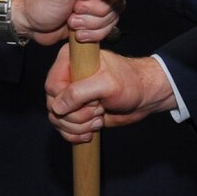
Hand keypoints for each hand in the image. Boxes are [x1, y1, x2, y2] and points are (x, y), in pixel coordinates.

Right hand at [44, 49, 179, 141]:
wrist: (144, 97)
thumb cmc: (130, 83)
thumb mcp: (107, 84)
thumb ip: (79, 92)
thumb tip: (56, 107)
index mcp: (69, 60)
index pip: (52, 86)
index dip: (68, 100)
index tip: (92, 101)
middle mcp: (66, 77)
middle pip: (53, 106)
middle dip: (76, 115)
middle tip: (98, 110)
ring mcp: (70, 96)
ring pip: (57, 119)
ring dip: (78, 126)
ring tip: (99, 119)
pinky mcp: (76, 111)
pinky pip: (63, 128)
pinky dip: (75, 134)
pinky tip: (90, 132)